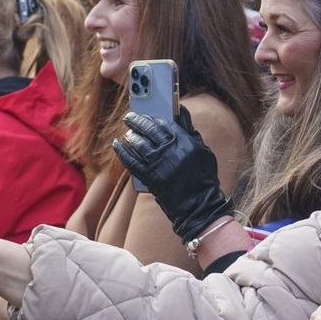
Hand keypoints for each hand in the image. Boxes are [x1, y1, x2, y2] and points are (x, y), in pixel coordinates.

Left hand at [111, 107, 232, 241]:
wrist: (199, 205)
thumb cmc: (203, 178)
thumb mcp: (203, 152)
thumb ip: (191, 133)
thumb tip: (181, 114)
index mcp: (186, 141)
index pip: (166, 123)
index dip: (155, 118)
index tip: (149, 115)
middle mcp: (171, 150)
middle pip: (150, 130)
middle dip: (138, 121)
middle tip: (130, 117)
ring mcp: (159, 163)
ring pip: (140, 144)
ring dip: (131, 136)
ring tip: (127, 132)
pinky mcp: (150, 177)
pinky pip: (132, 162)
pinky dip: (123, 152)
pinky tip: (117, 145)